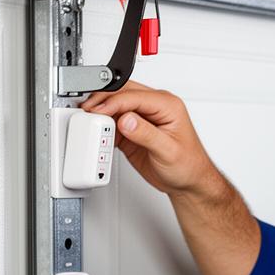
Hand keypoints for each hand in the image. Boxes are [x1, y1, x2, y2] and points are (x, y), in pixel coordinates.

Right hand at [81, 81, 221, 196]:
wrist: (188, 181)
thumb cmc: (188, 165)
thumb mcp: (168, 151)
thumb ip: (147, 134)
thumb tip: (127, 119)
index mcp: (167, 105)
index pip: (134, 96)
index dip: (113, 101)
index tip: (97, 110)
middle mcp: (154, 107)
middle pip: (122, 94)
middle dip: (102, 100)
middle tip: (87, 110)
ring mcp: (142, 117)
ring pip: (116, 106)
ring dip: (101, 111)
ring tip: (88, 121)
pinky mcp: (133, 130)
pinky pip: (114, 121)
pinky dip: (103, 125)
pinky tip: (97, 132)